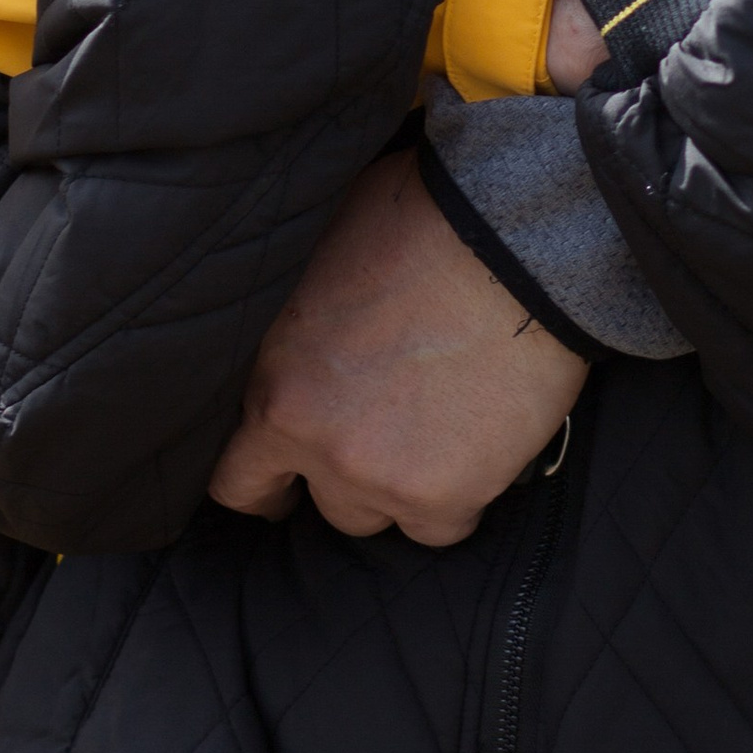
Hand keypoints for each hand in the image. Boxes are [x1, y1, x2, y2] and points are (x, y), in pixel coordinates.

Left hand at [207, 152, 585, 545]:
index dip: (264, 486)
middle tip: (384, 431)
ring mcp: (387, 479)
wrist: (512, 243)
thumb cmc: (419, 225)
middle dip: (351, 471)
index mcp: (279, 390)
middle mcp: (323, 447)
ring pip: (382, 518)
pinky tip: (473, 446)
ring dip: (400, 486)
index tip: (283, 488)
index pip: (240, 482)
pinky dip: (456, 495)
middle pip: (326, 504)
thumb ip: (302, 332)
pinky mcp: (452, 496)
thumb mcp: (324, 262)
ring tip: (434, 431)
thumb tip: (306, 348)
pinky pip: (441, 527)